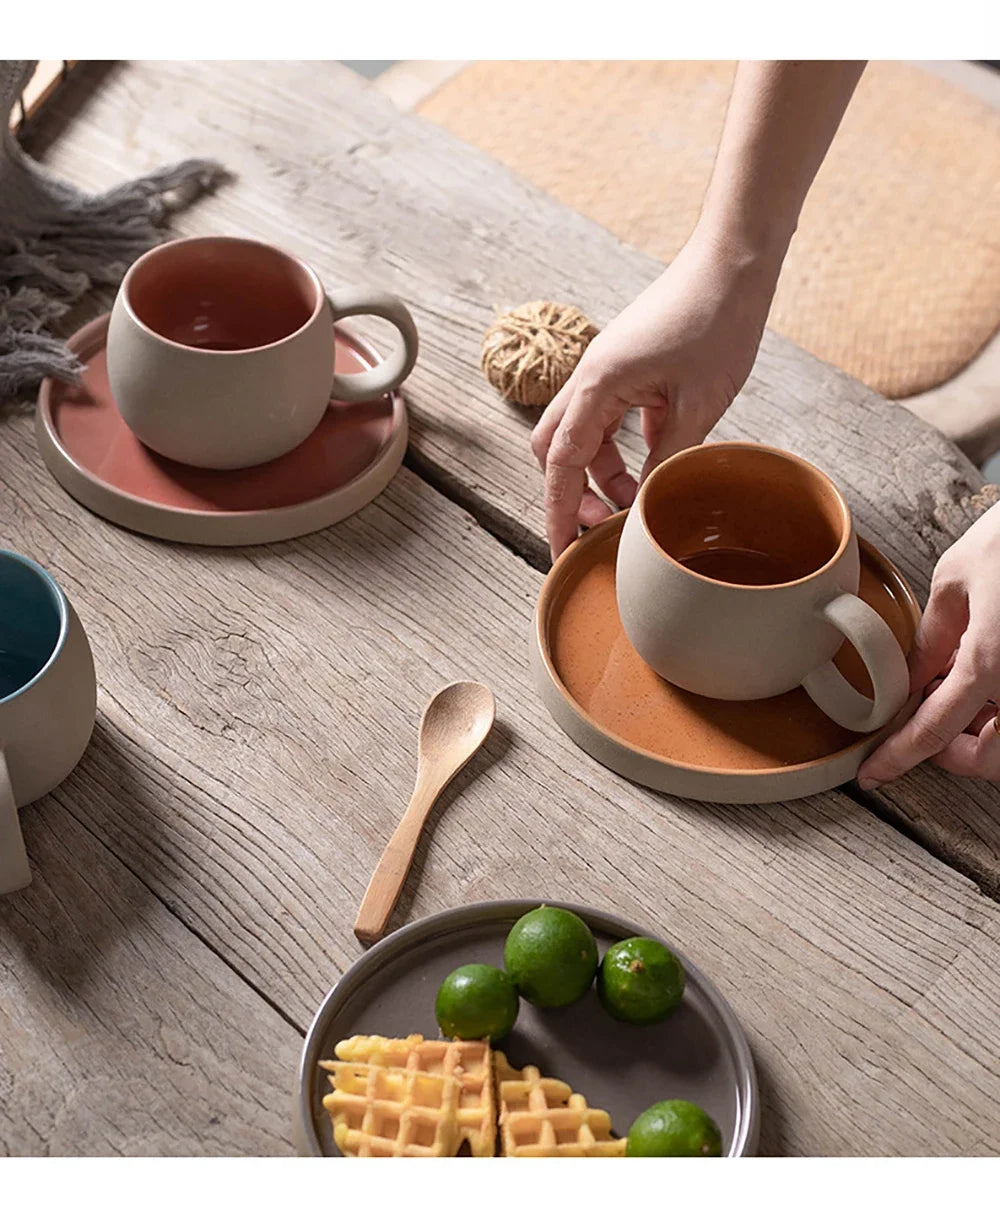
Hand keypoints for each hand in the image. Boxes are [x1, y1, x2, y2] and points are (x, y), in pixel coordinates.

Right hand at [531, 228, 779, 559]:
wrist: (734, 259)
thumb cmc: (717, 318)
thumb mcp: (698, 404)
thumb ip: (667, 459)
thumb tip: (646, 505)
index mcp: (596, 385)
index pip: (561, 464)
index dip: (559, 512)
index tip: (561, 549)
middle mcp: (590, 378)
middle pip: (556, 450)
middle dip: (572, 494)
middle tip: (600, 529)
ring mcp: (608, 371)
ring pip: (586, 437)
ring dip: (605, 474)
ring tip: (639, 502)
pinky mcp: (630, 368)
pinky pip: (613, 418)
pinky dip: (626, 448)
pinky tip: (659, 462)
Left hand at [858, 502, 999, 787]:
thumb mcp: (957, 581)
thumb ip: (932, 639)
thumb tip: (909, 678)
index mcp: (993, 661)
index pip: (935, 730)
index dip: (898, 757)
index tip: (872, 774)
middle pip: (990, 760)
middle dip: (955, 754)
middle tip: (925, 725)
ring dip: (983, 737)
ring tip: (957, 695)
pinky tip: (985, 684)